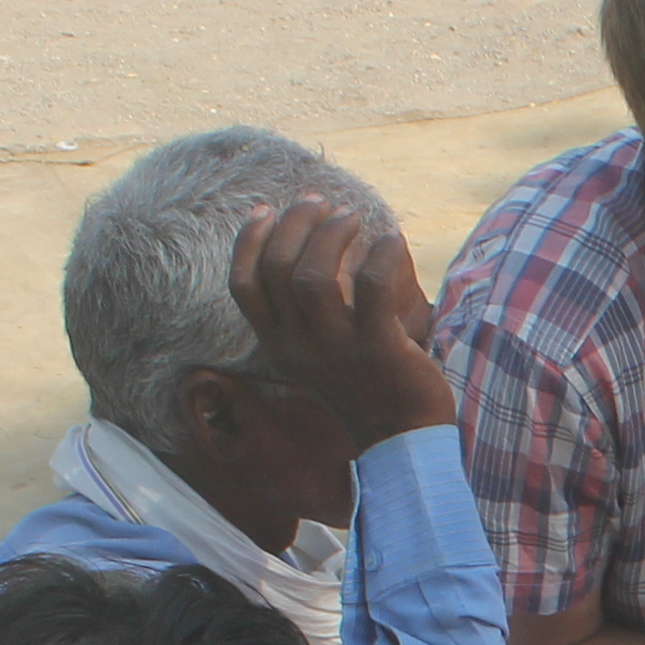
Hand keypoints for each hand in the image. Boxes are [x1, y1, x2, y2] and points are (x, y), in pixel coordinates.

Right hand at [229, 199, 454, 451]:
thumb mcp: (317, 353)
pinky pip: (372, 286)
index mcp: (278, 345)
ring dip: (332, 235)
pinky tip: (390, 241)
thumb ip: (303, 314)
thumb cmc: (365, 385)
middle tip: (323, 205)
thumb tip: (305, 250)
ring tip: (352, 217)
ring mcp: (336, 349)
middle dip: (296, 224)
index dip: (249, 240)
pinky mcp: (378, 348)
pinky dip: (380, 254)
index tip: (267, 209)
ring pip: (312, 275)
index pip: (243, 285)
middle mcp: (298, 347)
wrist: (402, 439)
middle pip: (277, 269)